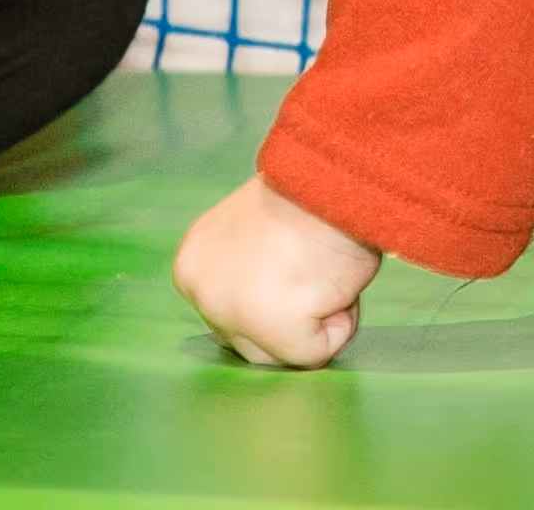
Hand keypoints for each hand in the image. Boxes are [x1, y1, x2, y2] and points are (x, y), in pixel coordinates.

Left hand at [173, 175, 378, 368]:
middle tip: (311, 268)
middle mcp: (201, 294)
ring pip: (283, 353)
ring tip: (323, 272)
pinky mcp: (274, 332)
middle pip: (252, 341)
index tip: (292, 263)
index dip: (273, 296)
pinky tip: (333, 282)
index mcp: (192, 266)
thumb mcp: (254, 234)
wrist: (332, 180)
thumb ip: (251, 269)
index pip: (231, 312)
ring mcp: (233, 316)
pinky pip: (318, 352)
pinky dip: (341, 323)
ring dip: (316, 320)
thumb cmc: (306, 196)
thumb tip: (272, 299)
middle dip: (291, 316)